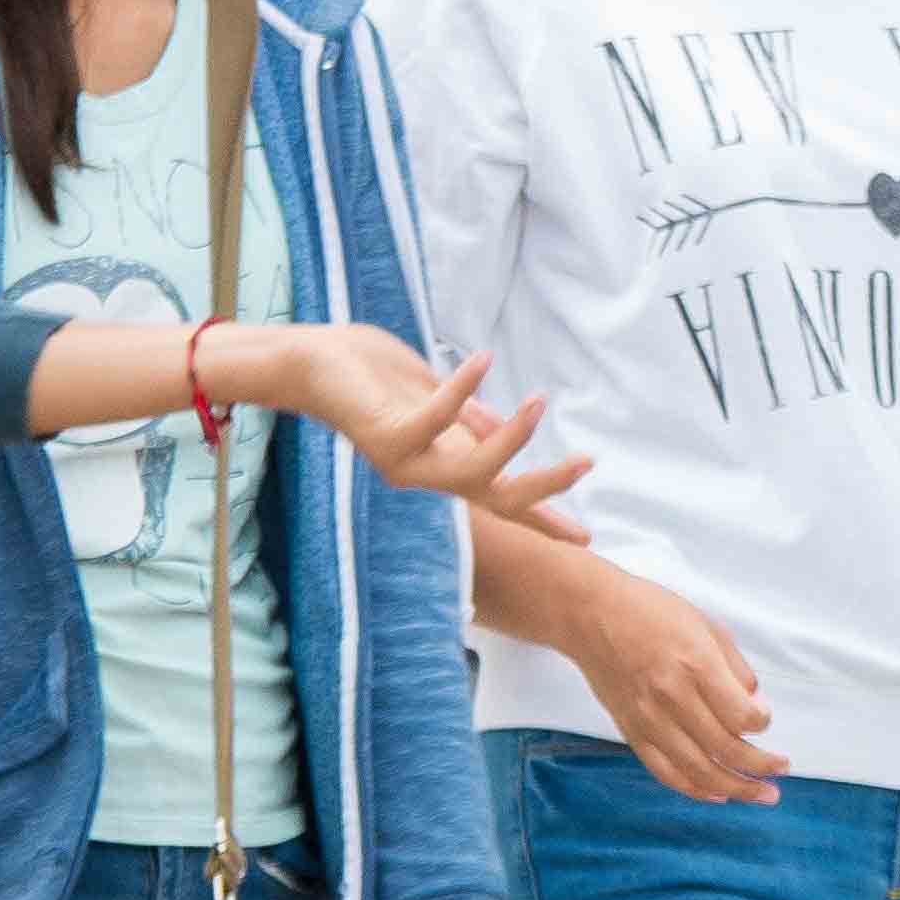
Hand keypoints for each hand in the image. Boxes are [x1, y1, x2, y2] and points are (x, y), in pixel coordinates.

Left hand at [253, 328, 595, 534]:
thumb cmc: (373, 378)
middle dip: (545, 488)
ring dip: (513, 438)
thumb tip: (507, 429)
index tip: (585, 540)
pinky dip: (465, 388)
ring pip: (475, 469)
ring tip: (541, 400)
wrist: (313, 363)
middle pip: (499, 497)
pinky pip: (437, 417)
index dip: (543, 519)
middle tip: (586, 462)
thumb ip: (468, 418)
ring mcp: (405, 462)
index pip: (501, 500)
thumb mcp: (434, 397)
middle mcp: (425, 475)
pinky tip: (484, 358)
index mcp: (441, 467)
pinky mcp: (386, 435)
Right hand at [560, 558, 788, 802]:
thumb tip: (754, 704)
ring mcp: (649, 719)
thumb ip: (735, 667)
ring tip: (762, 795)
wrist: (591, 615)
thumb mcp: (706, 625)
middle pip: (727, 749)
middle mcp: (673, 697)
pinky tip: (718, 794)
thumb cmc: (649, 612)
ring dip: (736, 788)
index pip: (742, 715)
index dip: (763, 723)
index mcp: (696, 665)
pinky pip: (666, 771)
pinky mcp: (631, 731)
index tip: (764, 719)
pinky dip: (694, 788)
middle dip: (761, 766)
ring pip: (699, 770)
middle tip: (781, 771)